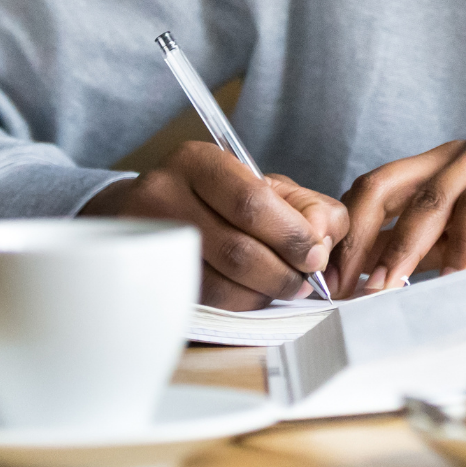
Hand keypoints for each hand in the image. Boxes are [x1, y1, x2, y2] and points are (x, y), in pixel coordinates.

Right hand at [79, 141, 348, 310]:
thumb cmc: (215, 199)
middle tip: (305, 280)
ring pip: (220, 284)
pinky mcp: (147, 278)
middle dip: (283, 271)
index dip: (291, 235)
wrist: (141, 214)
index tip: (316, 254)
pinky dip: (239, 304)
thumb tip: (324, 237)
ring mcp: (150, 240)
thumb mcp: (260, 184)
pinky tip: (253, 294)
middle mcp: (164, 195)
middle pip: (237, 248)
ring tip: (283, 287)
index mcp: (197, 161)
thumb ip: (304, 205)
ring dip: (263, 293)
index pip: (252, 202)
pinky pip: (204, 304)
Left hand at [331, 134, 465, 295]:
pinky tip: (453, 277)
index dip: (347, 232)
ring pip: (427, 200)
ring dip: (402, 248)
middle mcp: (456, 153)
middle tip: (343, 285)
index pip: (374, 191)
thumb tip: (386, 281)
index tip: (331, 280)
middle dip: (357, 236)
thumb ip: (439, 250)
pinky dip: (462, 244)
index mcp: (441, 166)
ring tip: (385, 288)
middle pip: (383, 185)